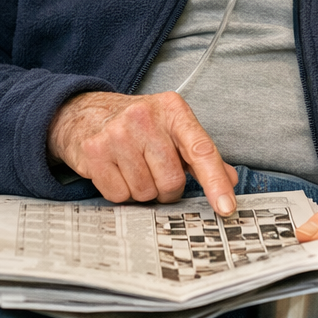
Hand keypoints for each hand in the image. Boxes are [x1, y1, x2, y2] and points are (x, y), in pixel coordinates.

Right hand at [46, 90, 238, 214]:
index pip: (201, 150)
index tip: (226, 206)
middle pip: (172, 180)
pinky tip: (117, 171)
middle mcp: (146, 118)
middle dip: (168, 188)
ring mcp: (118, 133)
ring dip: (144, 191)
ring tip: (135, 168)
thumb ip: (201, 154)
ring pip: (145, 192)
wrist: (87, 113)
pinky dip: (121, 192)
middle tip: (157, 174)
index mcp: (174, 110)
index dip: (216, 182)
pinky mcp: (95, 151)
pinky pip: (118, 195)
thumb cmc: (139, 124)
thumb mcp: (173, 127)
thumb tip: (230, 179)